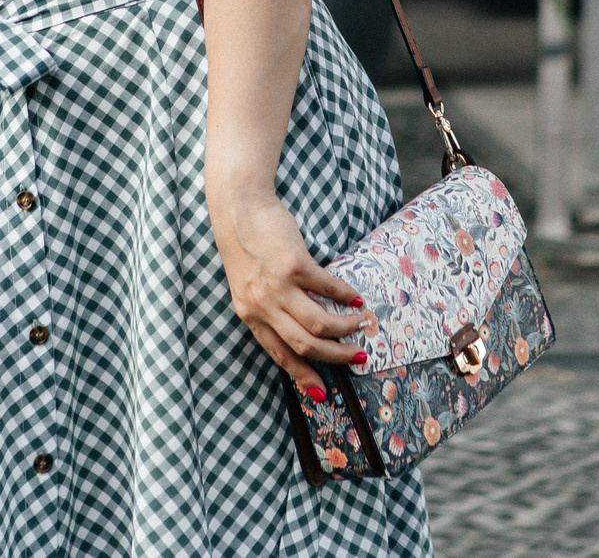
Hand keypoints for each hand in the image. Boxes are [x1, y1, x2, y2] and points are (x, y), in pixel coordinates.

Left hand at [207, 185, 368, 400]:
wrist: (237, 208)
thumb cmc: (245, 246)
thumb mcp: (247, 286)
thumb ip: (267, 308)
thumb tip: (300, 327)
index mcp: (250, 315)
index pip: (279, 355)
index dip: (303, 375)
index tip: (321, 390)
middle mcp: (262, 306)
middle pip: (305, 345)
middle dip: (335, 356)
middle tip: (357, 357)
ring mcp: (278, 286)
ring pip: (319, 323)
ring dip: (345, 328)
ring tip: (361, 324)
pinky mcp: (294, 264)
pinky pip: (327, 288)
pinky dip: (345, 295)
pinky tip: (355, 298)